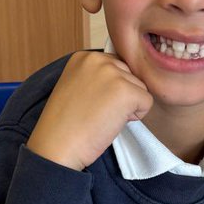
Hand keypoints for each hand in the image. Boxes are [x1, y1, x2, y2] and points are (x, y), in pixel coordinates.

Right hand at [27, 51, 151, 169]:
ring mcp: (112, 73)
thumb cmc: (66, 125)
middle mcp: (98, 59)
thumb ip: (97, 77)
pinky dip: (136, 117)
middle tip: (97, 112)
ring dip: (128, 107)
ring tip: (103, 118)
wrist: (57, 146)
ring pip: (140, 88)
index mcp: (84, 56)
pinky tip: (112, 122)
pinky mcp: (125, 91)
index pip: (116, 67)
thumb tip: (125, 79)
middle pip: (130, 75)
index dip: (111, 90)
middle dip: (121, 96)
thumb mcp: (76, 87)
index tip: (92, 103)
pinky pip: (147, 102)